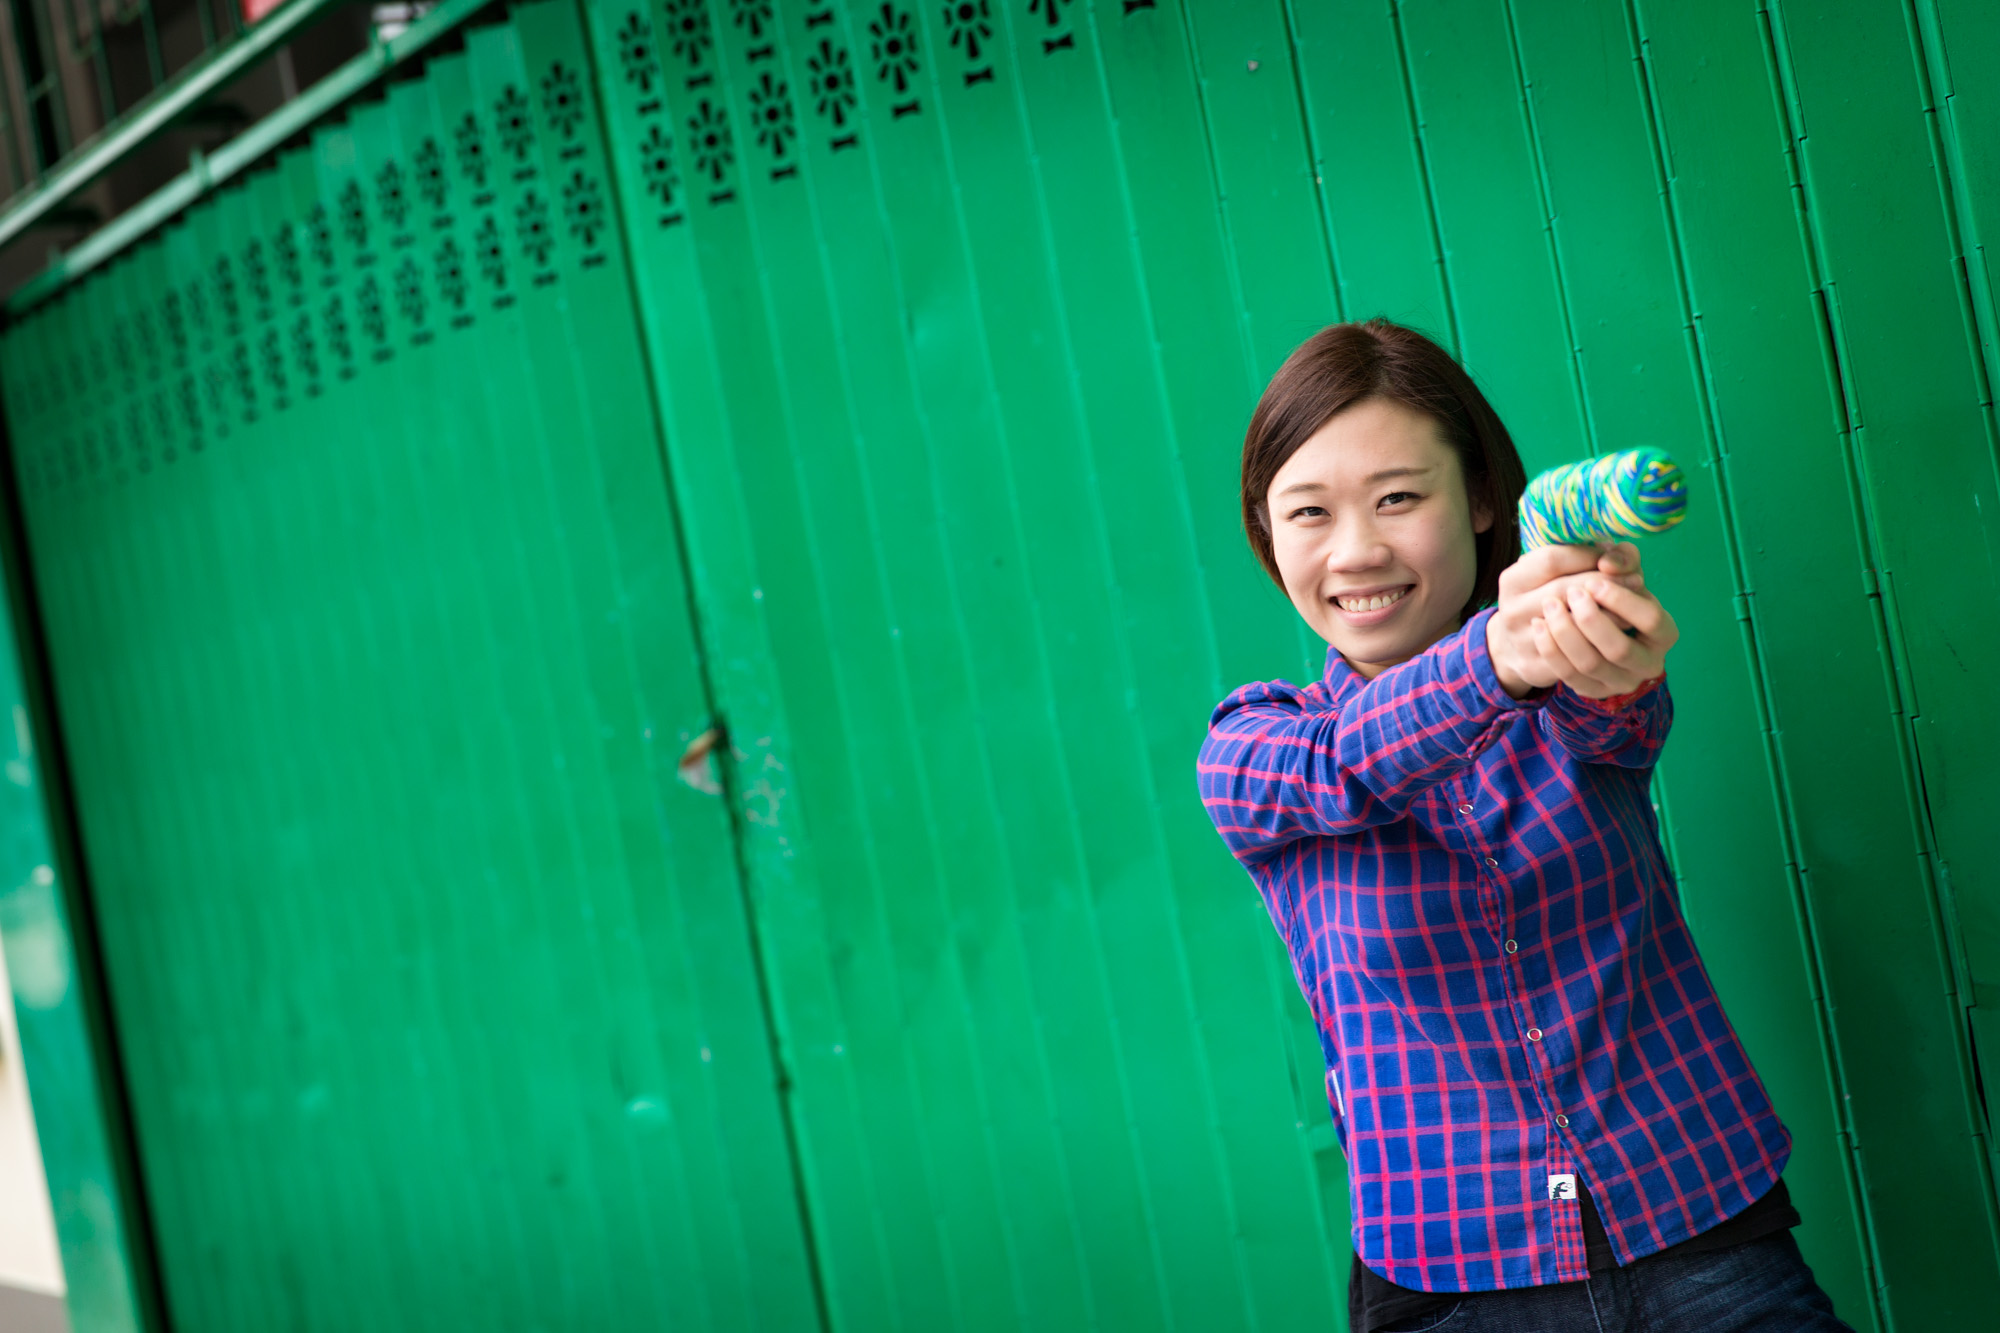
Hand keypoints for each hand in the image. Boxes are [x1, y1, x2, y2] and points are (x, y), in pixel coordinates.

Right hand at [1487, 544, 1648, 698]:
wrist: (1520, 645)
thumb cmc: (1552, 598)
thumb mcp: (1564, 570)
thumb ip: (1594, 555)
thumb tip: (1614, 561)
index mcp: (1512, 580)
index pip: (1551, 560)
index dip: (1588, 556)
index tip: (1615, 558)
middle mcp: (1510, 611)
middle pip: (1563, 591)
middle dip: (1605, 583)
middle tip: (1636, 581)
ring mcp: (1520, 642)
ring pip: (1573, 628)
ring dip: (1611, 615)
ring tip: (1631, 607)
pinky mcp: (1534, 669)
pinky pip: (1574, 660)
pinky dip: (1602, 646)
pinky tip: (1621, 634)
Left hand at [1532, 546, 1677, 698]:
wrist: (1589, 629)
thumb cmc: (1609, 596)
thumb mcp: (1622, 574)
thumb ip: (1622, 559)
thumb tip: (1607, 560)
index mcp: (1664, 634)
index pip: (1651, 620)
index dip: (1622, 600)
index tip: (1595, 580)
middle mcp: (1648, 664)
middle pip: (1619, 648)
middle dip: (1591, 618)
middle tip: (1570, 594)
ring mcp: (1619, 682)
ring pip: (1590, 664)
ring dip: (1566, 632)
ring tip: (1549, 605)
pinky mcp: (1591, 690)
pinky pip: (1567, 675)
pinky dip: (1551, 648)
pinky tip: (1538, 624)